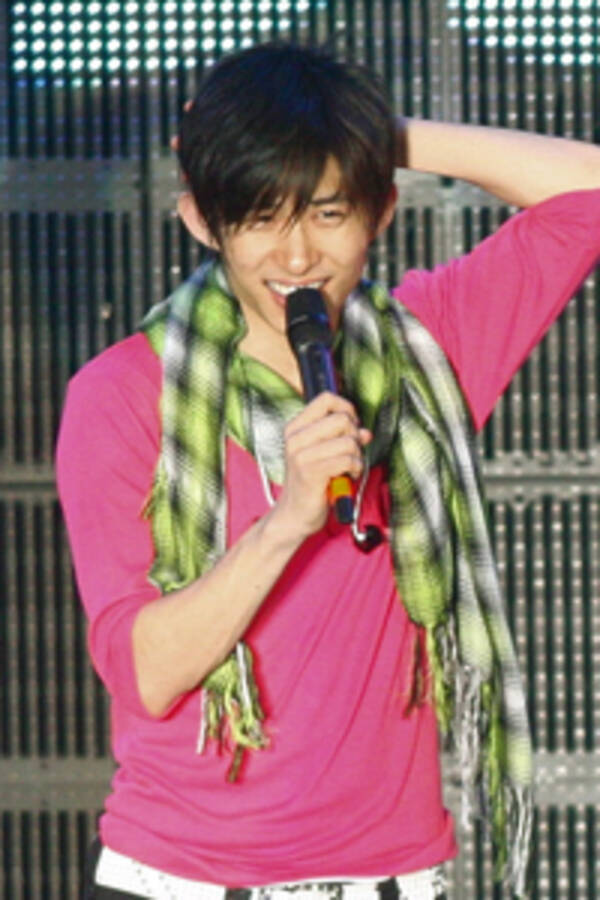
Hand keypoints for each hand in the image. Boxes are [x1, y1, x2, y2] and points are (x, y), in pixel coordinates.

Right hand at [274, 392, 371, 539]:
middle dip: (354, 436)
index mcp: (295, 428)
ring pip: (348, 441)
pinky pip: (347, 460)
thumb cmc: (311, 483)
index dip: (346, 408)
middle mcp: (295, 438)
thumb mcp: (323, 453)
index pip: (326, 399)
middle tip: (351, 452)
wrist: (295, 514)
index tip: (351, 426)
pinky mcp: (311, 472)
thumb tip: (365, 431)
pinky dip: (355, 468)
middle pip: (341, 418)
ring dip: (356, 456)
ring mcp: (301, 455)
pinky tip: (348, 475)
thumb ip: (342, 437)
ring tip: (349, 467)